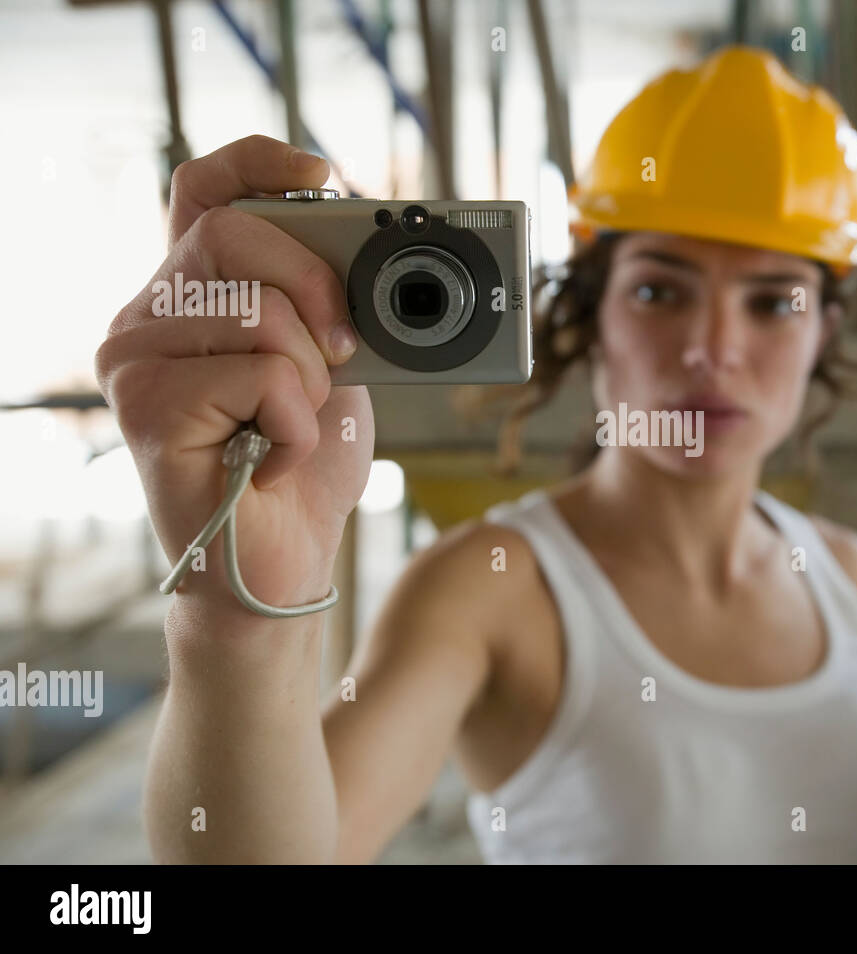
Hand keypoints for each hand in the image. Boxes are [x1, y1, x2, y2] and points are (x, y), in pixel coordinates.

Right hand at [95, 135, 373, 616]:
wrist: (283, 563)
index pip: (203, 189)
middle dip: (315, 286)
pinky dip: (297, 424)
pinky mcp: (146, 408)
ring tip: (290, 425)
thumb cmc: (303, 465)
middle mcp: (148, 316)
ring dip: (309, 376)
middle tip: (343, 351)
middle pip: (233, 230)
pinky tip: (272, 459)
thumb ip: (329, 301)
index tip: (323, 174)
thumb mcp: (333, 364)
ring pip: (255, 309)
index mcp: (194, 294)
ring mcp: (135, 359)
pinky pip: (261, 374)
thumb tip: (370, 242)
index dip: (258, 161)